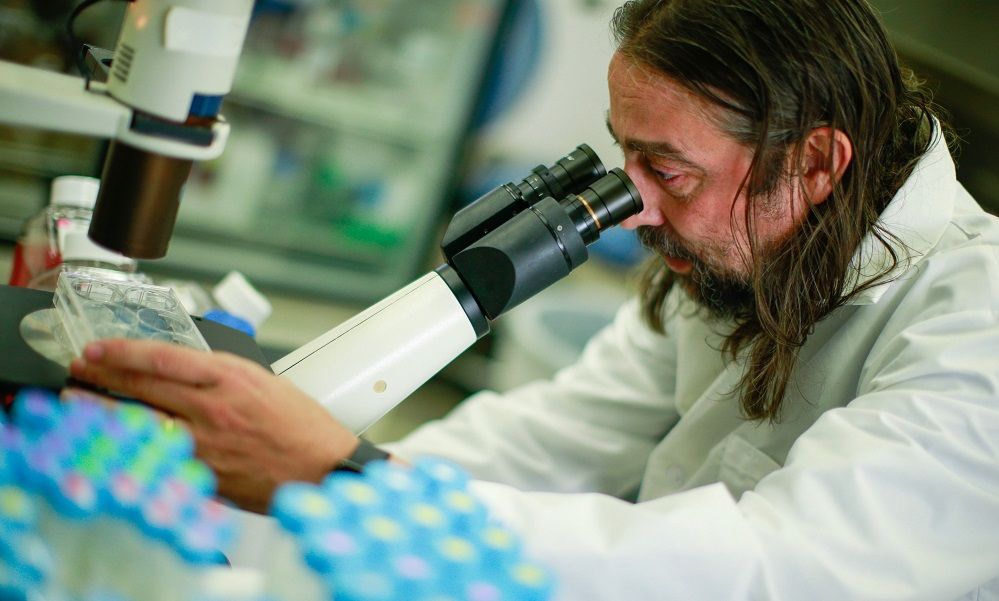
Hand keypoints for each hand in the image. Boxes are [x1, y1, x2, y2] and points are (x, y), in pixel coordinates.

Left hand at [69, 339, 359, 512]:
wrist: (321, 467)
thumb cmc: (301, 425)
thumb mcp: (263, 381)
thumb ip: (220, 375)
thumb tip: (181, 370)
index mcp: (230, 378)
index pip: (162, 357)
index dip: (122, 351)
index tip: (98, 347)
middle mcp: (212, 408)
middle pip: (142, 387)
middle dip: (103, 375)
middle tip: (80, 368)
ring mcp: (204, 444)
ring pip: (140, 422)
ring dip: (103, 410)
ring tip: (80, 401)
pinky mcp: (202, 474)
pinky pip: (157, 455)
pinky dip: (132, 444)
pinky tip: (114, 439)